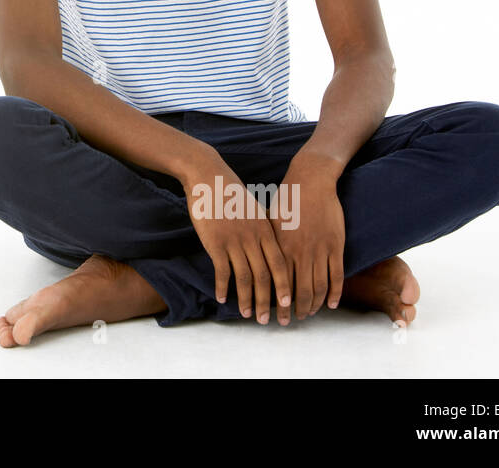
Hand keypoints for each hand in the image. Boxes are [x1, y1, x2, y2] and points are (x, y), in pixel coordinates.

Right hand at [182, 151, 291, 324]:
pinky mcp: (215, 243)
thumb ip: (264, 230)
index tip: (288, 305)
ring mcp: (234, 242)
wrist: (210, 177)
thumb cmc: (232, 193)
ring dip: (246, 300)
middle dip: (267, 302)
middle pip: (265, 277)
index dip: (285, 288)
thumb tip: (269, 249)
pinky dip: (223, 287)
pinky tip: (221, 298)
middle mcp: (253, 239)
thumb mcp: (255, 210)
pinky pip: (222, 272)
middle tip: (268, 320)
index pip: (280, 266)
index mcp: (266, 231)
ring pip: (245, 278)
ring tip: (247, 314)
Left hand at [268, 153, 344, 322]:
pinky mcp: (335, 246)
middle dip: (290, 310)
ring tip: (306, 314)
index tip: (268, 314)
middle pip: (296, 290)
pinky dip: (334, 293)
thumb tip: (247, 258)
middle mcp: (299, 252)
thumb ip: (261, 242)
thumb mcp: (267, 221)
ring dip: (311, 305)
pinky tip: (329, 304)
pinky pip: (336, 276)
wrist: (310, 181)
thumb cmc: (286, 200)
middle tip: (286, 322)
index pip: (276, 283)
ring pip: (317, 287)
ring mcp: (319, 250)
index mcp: (279, 247)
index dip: (272, 301)